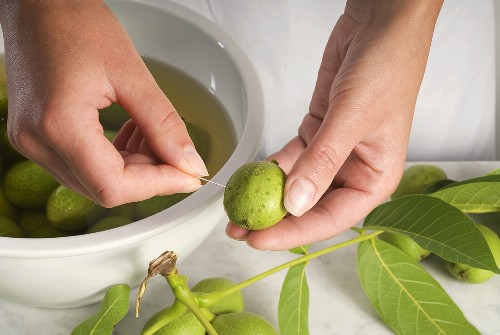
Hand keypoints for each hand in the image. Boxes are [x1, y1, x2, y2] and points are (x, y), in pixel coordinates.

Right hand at [0, 0, 207, 206]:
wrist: (35, 3)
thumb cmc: (75, 22)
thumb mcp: (131, 73)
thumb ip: (164, 125)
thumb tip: (189, 164)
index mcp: (59, 125)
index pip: (114, 186)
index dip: (159, 185)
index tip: (189, 175)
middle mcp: (37, 142)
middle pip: (105, 188)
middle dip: (150, 175)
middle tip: (176, 152)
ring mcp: (32, 141)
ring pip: (95, 181)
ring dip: (134, 167)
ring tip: (152, 133)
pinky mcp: (36, 136)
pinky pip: (83, 165)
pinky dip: (115, 158)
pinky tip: (132, 132)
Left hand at [227, 0, 442, 249]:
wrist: (380, 23)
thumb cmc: (387, 65)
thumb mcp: (353, 117)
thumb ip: (322, 162)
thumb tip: (295, 203)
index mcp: (375, 178)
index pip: (331, 218)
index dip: (294, 233)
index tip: (259, 238)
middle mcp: (354, 171)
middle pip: (310, 206)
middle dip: (274, 220)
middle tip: (239, 227)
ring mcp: (332, 154)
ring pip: (296, 184)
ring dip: (266, 196)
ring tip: (235, 208)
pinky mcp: (316, 134)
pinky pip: (289, 159)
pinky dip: (269, 168)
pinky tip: (248, 177)